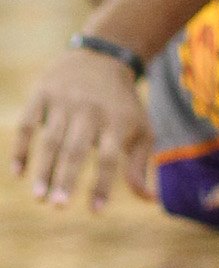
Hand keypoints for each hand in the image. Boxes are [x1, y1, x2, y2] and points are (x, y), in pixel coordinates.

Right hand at [13, 49, 154, 211]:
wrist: (104, 55)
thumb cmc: (122, 104)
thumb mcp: (140, 127)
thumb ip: (140, 165)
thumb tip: (151, 200)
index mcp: (116, 120)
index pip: (110, 156)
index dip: (103, 184)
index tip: (96, 211)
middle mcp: (90, 109)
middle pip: (76, 148)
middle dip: (67, 178)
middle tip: (58, 207)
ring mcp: (65, 99)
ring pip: (51, 139)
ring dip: (43, 169)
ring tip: (39, 197)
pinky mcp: (43, 92)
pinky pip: (28, 123)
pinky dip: (22, 148)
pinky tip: (18, 172)